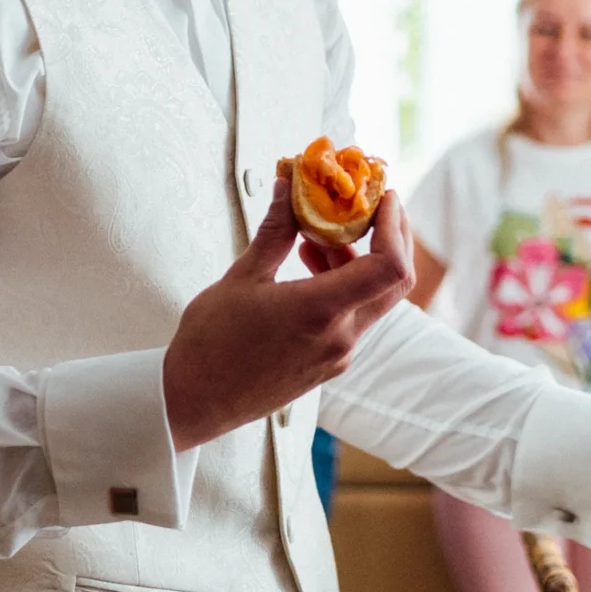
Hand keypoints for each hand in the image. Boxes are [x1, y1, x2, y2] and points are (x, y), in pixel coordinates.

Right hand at [163, 177, 415, 450]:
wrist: (196, 402)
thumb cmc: (210, 346)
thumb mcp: (242, 277)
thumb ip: (275, 231)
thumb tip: (288, 189)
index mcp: (320, 312)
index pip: (390, 267)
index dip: (395, 226)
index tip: (382, 197)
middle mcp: (340, 338)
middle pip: (395, 282)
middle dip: (392, 237)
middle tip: (371, 206)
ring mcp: (338, 355)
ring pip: (372, 298)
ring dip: (360, 261)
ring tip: (320, 235)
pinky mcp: (328, 364)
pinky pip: (353, 317)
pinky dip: (344, 286)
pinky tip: (311, 266)